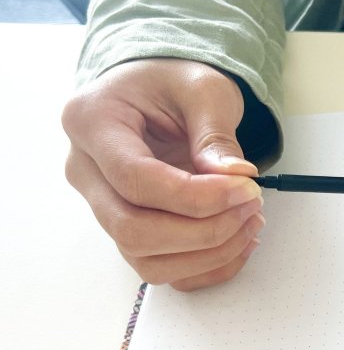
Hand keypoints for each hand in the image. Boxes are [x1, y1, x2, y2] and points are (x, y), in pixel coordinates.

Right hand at [63, 58, 264, 290]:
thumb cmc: (172, 81)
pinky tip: (239, 241)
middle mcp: (85, 170)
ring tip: (251, 222)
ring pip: (145, 260)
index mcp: (92, 123)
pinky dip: (206, 266)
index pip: (136, 180)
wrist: (156, 89)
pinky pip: (161, 268)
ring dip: (207, 254)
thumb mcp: (204, 88)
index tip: (246, 189)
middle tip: (251, 206)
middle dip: (203, 231)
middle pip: (133, 230)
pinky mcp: (127, 228)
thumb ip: (216, 134)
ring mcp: (102, 205)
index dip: (196, 197)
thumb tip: (237, 178)